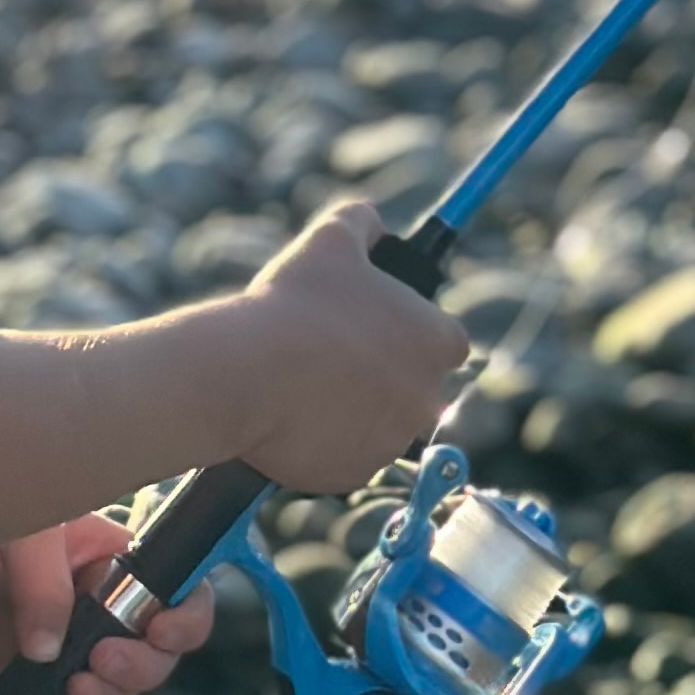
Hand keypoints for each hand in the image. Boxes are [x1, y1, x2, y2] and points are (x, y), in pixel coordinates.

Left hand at [0, 509, 213, 694]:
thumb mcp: (19, 532)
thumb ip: (42, 586)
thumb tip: (49, 651)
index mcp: (117, 558)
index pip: (181, 589)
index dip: (186, 618)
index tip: (159, 633)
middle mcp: (108, 605)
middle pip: (159, 653)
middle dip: (140, 667)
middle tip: (97, 662)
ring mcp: (76, 645)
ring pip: (124, 689)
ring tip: (73, 690)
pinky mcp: (43, 678)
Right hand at [224, 199, 468, 497]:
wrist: (247, 373)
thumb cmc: (296, 303)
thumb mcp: (330, 239)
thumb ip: (362, 222)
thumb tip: (372, 220)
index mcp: (437, 342)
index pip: (447, 340)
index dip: (412, 332)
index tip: (378, 327)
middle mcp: (428, 398)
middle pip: (415, 386)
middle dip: (383, 375)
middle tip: (334, 354)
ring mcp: (394, 441)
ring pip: (380, 424)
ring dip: (355, 408)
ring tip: (305, 381)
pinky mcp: (356, 474)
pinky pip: (347, 456)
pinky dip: (326, 441)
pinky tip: (293, 414)